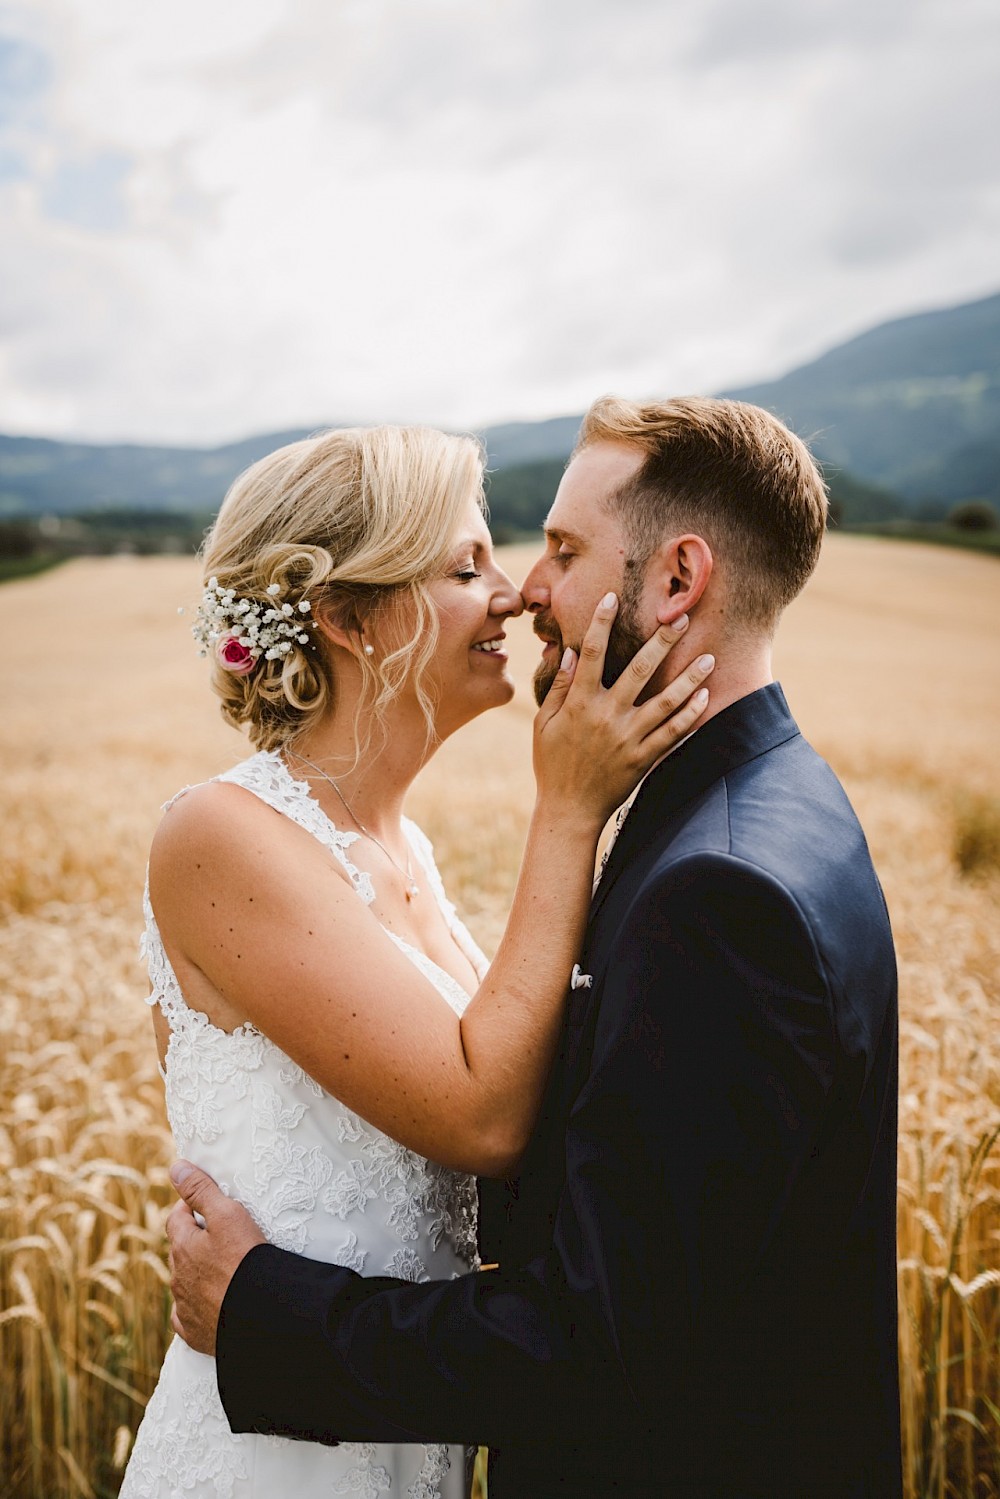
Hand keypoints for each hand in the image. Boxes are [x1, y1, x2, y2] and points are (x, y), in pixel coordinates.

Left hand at [166, 1160, 265, 1354]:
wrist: (259, 1315)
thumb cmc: (245, 1259)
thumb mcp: (227, 1214)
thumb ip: (200, 1189)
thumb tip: (175, 1167)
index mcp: (182, 1246)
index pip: (176, 1218)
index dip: (189, 1207)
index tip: (204, 1204)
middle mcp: (178, 1277)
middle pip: (179, 1251)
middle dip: (193, 1240)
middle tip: (218, 1234)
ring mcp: (185, 1307)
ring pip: (183, 1283)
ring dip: (196, 1272)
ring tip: (221, 1268)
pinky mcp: (196, 1333)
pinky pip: (187, 1317)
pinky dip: (195, 1307)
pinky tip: (209, 1304)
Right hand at [533, 596, 711, 825]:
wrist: (569, 810)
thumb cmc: (552, 764)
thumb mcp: (545, 724)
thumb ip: (558, 688)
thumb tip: (571, 653)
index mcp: (579, 704)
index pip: (592, 654)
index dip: (601, 623)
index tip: (612, 598)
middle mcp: (606, 716)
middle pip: (639, 670)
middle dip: (662, 642)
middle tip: (681, 619)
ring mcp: (628, 738)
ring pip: (665, 701)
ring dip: (689, 677)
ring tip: (710, 657)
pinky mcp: (643, 758)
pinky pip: (672, 734)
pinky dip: (690, 715)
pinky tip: (704, 696)